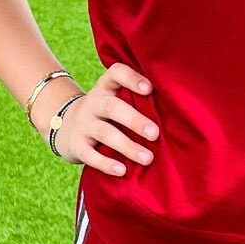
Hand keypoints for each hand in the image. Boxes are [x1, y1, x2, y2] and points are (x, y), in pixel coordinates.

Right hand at [35, 61, 160, 173]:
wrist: (65, 125)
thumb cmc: (107, 113)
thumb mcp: (115, 99)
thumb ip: (137, 100)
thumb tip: (178, 112)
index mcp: (106, 87)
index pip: (116, 73)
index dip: (131, 79)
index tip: (149, 89)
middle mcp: (93, 103)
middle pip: (112, 107)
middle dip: (134, 120)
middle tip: (155, 134)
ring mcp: (83, 124)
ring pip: (104, 133)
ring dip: (127, 146)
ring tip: (148, 158)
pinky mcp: (76, 145)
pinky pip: (90, 155)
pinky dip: (106, 164)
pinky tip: (122, 170)